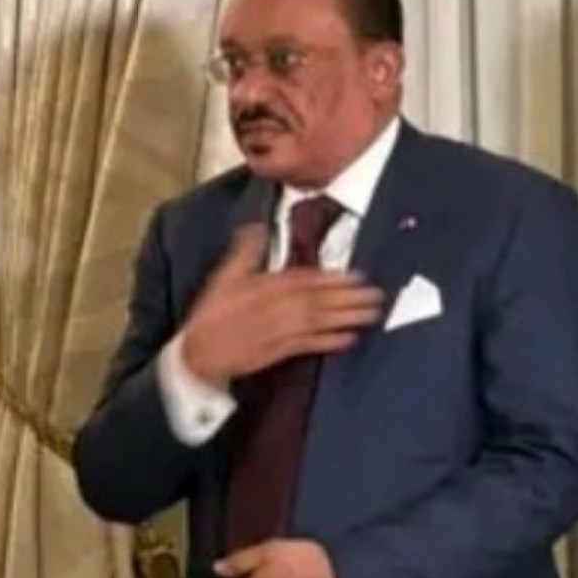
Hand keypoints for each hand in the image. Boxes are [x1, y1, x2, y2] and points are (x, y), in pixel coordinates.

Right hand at [181, 225, 385, 383]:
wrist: (199, 351)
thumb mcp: (225, 276)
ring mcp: (281, 330)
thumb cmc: (213, 313)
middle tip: (377, 294)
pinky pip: (310, 345)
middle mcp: (278, 307)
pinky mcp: (280, 351)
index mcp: (267, 287)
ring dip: (348, 317)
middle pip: (320, 300)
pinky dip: (330, 342)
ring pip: (320, 321)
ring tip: (372, 314)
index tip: (358, 275)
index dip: (333, 278)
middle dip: (350, 297)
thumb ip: (245, 251)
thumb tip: (257, 227)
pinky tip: (351, 339)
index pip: (307, 279)